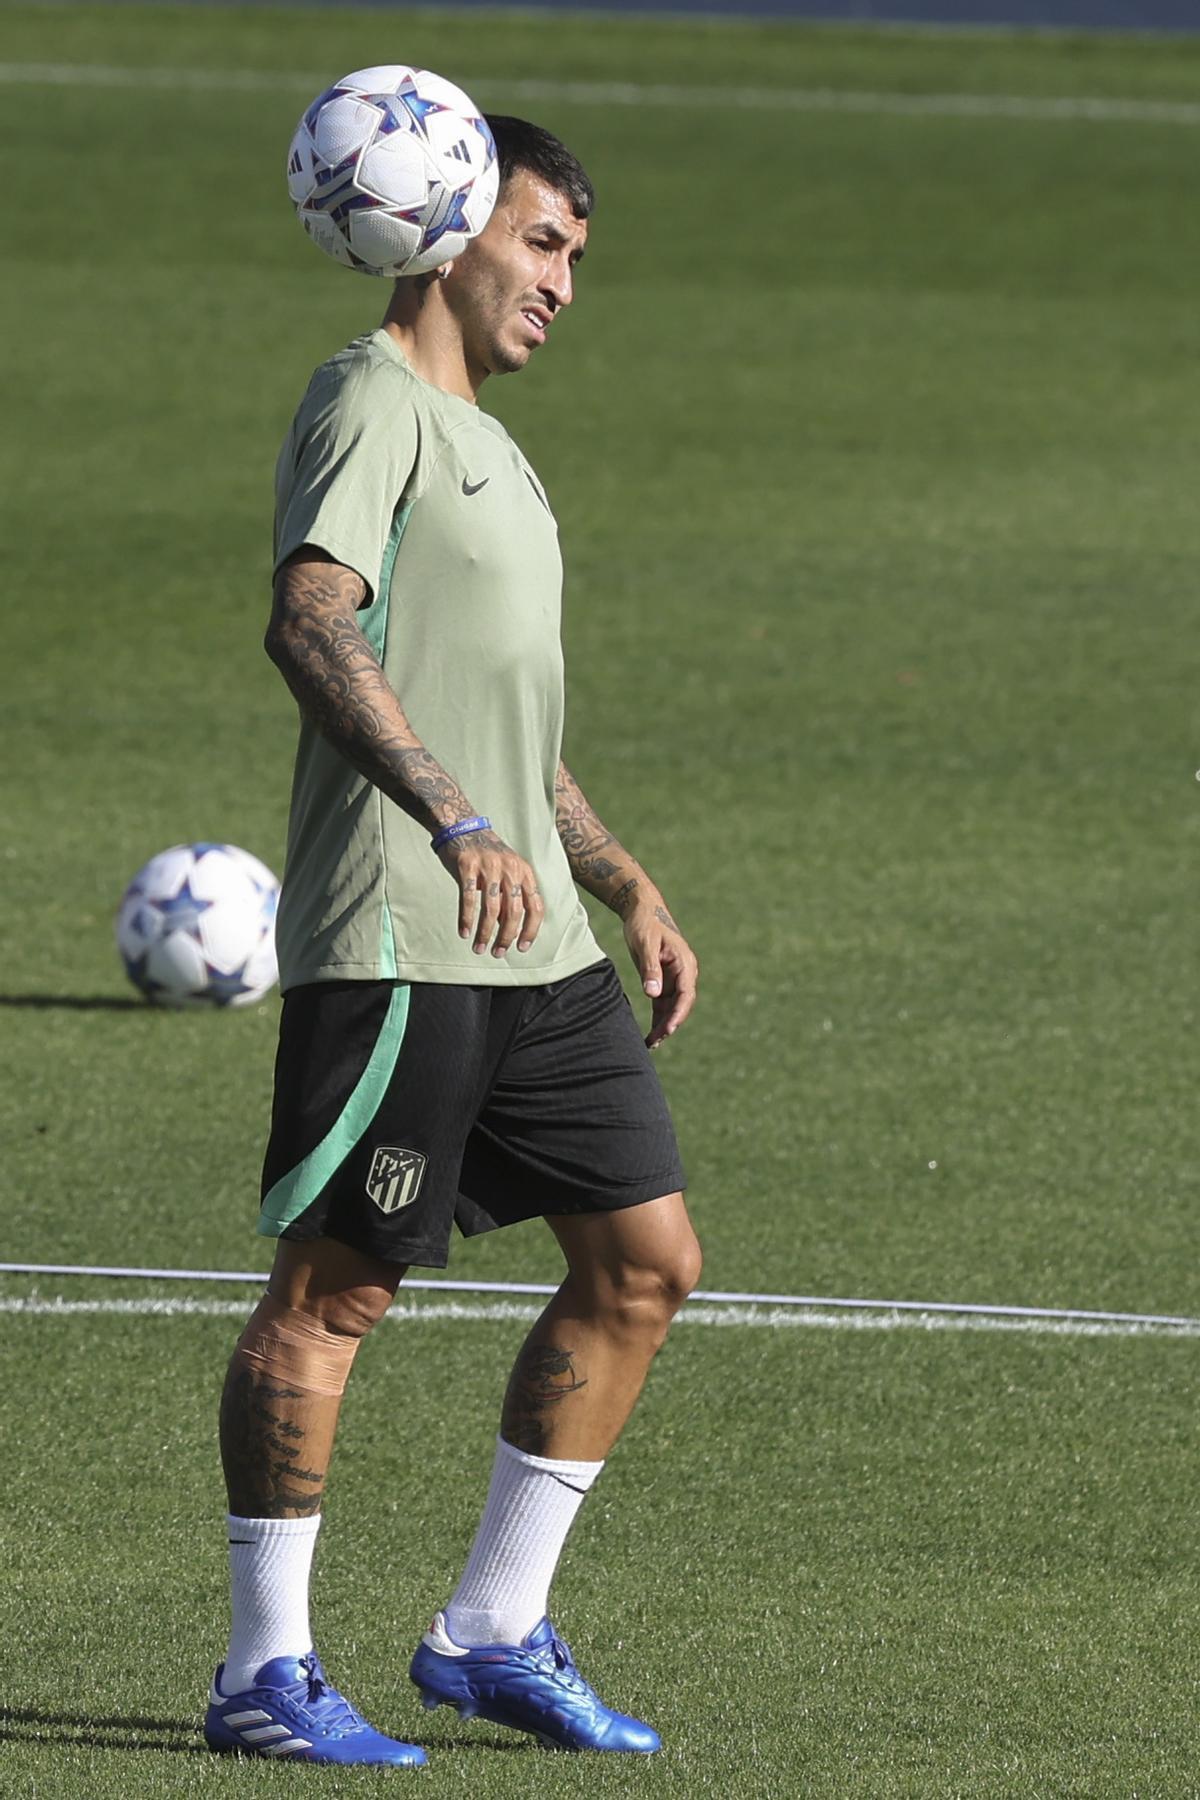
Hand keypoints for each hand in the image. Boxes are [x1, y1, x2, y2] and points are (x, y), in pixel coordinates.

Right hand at [436, 830, 543, 956]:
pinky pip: (469, 898)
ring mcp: (489, 866)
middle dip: (506, 936)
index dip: (531, 930)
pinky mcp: (468, 865)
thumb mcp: (508, 871)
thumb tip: (511, 930)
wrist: (463, 828)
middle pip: (514, 911)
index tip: (522, 948)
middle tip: (498, 953)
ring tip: (479, 948)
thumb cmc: (488, 857)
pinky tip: (465, 932)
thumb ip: (513, 895)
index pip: (535, 906)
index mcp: (525, 872)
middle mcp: (510, 869)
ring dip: (485, 932)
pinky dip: (467, 918)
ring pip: (492, 908)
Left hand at [623, 897, 698, 1049]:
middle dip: (670, 1024)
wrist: (642, 910)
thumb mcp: (644, 944)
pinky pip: (662, 1004)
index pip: (685, 994)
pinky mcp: (663, 981)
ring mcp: (674, 978)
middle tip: (655, 1041)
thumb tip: (653, 995)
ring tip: (650, 1044)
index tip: (668, 1029)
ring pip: (671, 1008)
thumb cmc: (644, 924)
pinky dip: (657, 1019)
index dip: (678, 1013)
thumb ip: (650, 969)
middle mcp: (684, 973)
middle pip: (680, 1005)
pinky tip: (650, 1034)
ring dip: (663, 1025)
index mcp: (684, 963)